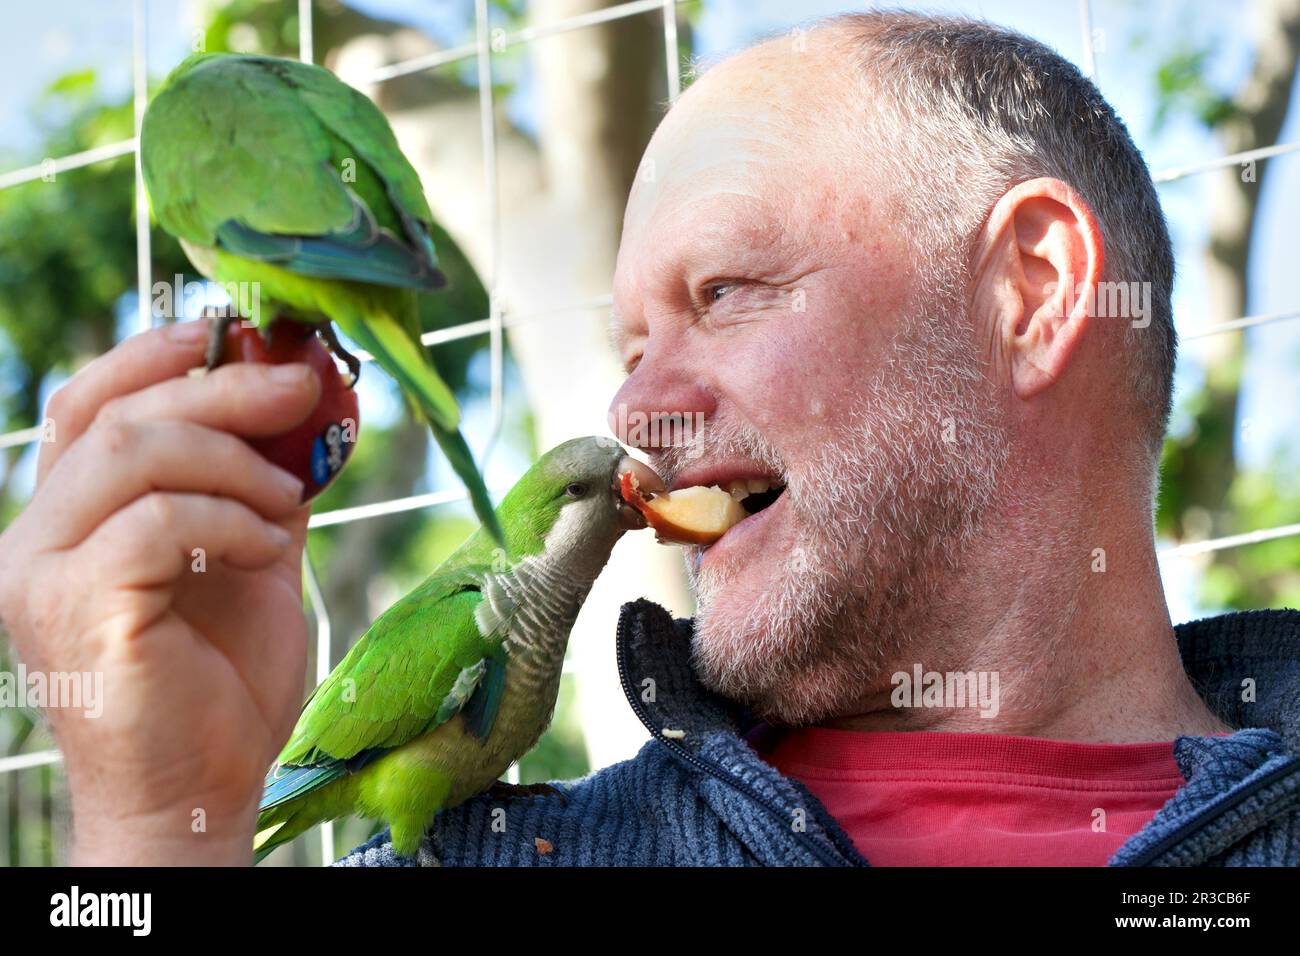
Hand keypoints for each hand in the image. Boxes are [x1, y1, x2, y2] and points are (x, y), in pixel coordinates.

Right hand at [0, 319, 320, 864]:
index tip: (229, 333)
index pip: (88, 406)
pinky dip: (226, 518)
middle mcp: (36, 539)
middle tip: (300, 384)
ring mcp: (43, 576)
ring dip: (231, 459)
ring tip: (288, 497)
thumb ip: (257, 489)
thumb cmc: (223, 685)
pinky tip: (266, 546)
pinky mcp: (74, 611)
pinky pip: (153, 525)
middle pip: (114, 418)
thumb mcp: (251, 562)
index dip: (153, 356)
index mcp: (72, 520)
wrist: (201, 793)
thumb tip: (304, 412)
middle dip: (218, 389)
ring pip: (128, 457)